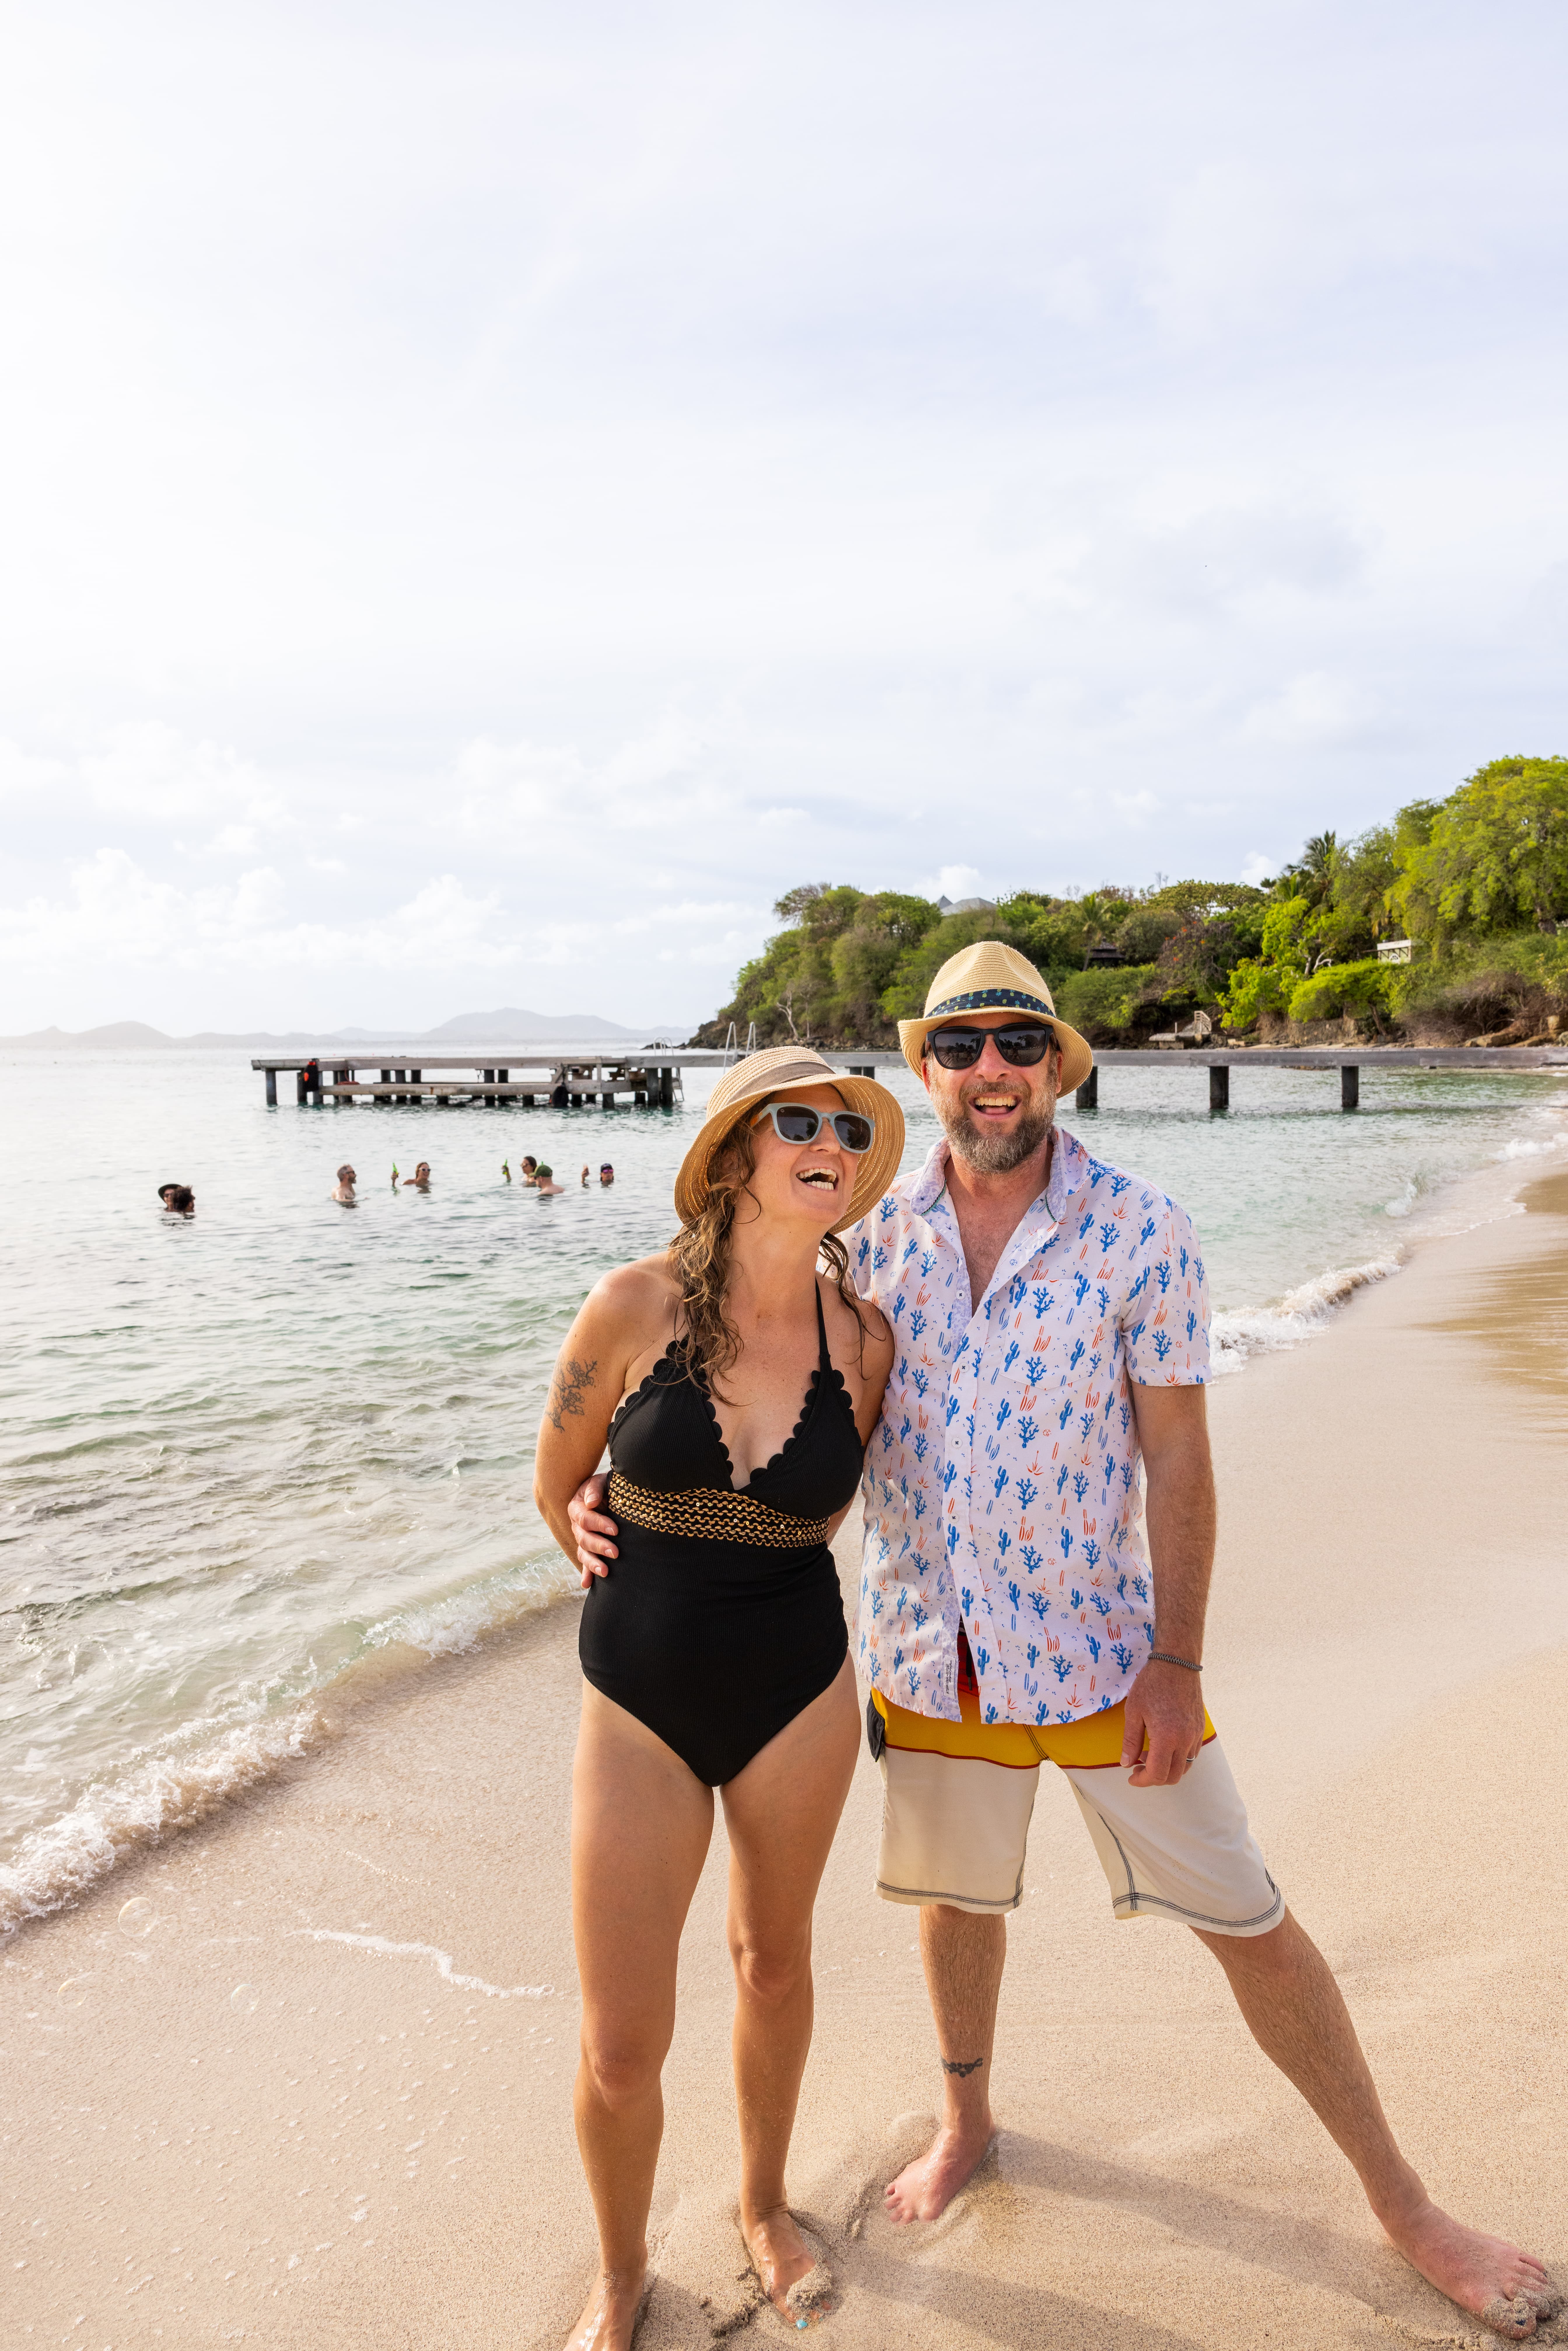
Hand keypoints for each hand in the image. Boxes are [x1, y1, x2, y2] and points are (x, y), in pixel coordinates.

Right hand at [568, 1473, 618, 1587]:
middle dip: (599, 1546)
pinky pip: (585, 1562)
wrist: (611, 1493)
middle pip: (583, 1539)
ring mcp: (582, 1539)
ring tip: (605, 1572)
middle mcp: (576, 1526)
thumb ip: (595, 1489)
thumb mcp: (601, 1482)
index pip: (585, 1519)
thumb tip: (591, 1503)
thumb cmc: (607, 1486)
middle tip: (615, 1552)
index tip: (615, 1530)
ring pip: (583, 1553)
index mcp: (577, 1508)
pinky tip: (587, 1584)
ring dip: (593, 1564)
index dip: (599, 1524)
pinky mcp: (589, 1549)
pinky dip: (586, 1574)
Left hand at [1120, 1659, 1204, 1786]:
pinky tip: (1164, 1745)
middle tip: (1138, 1766)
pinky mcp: (1200, 1728)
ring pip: (1185, 1767)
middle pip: (1173, 1777)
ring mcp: (1195, 1735)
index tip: (1131, 1776)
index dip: (1142, 1781)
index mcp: (1166, 1737)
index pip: (1157, 1774)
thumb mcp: (1133, 1711)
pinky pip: (1192, 1754)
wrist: (1177, 1663)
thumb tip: (1126, 1763)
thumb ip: (1130, 1741)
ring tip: (1150, 1754)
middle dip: (1154, 1778)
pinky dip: (1178, 1758)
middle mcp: (1185, 1740)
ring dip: (1167, 1769)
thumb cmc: (1151, 1684)